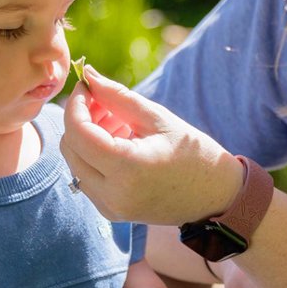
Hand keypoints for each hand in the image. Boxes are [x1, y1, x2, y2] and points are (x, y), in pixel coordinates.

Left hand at [61, 67, 241, 224]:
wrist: (216, 197)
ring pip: (75, 163)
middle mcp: (112, 194)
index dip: (76, 104)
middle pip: (70, 148)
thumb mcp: (158, 118)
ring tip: (117, 122)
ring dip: (86, 138)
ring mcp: (110, 207)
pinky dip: (93, 156)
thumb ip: (118, 97)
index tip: (87, 86)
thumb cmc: (194, 154)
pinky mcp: (111, 212)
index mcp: (128, 168)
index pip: (78, 131)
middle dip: (80, 119)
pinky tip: (118, 143)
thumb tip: (88, 75)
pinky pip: (86, 178)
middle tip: (104, 101)